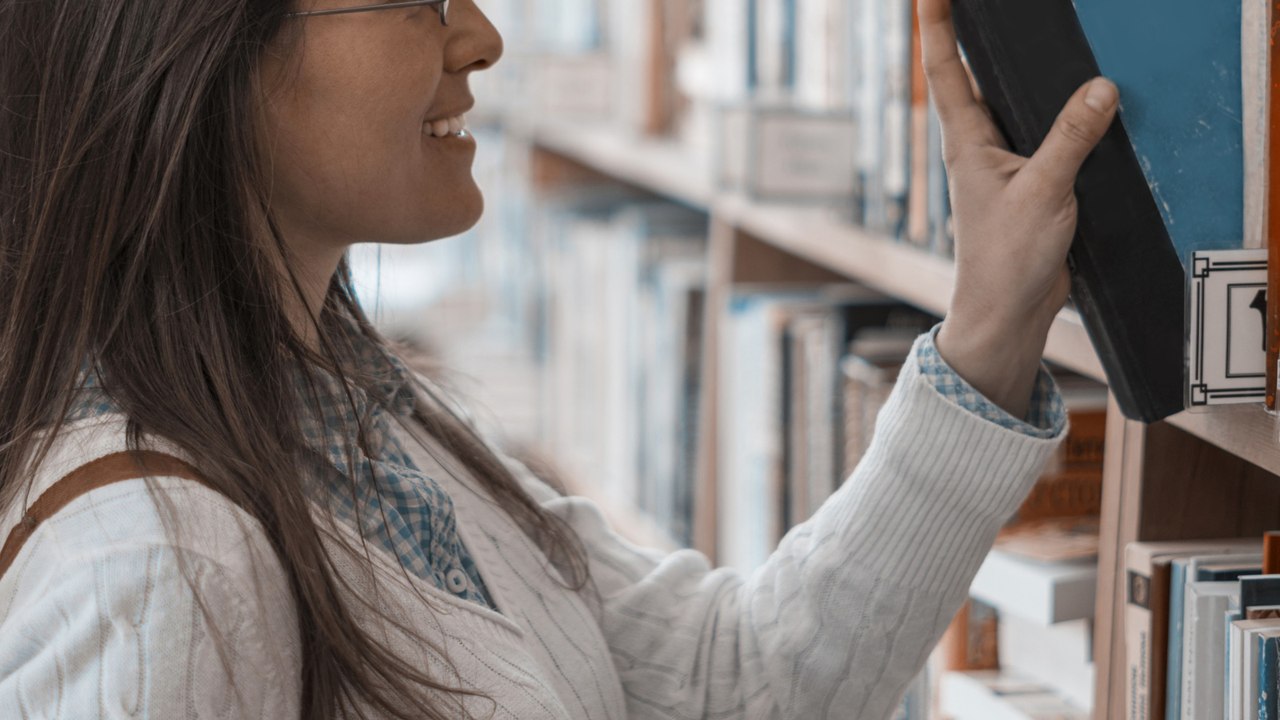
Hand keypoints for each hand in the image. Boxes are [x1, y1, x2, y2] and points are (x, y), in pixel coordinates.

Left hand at [920, 0, 1118, 418]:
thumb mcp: (1045, 192)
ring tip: (1039, 40)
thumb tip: (1100, 88)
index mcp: (966, 140)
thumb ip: (1071, 138)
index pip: (945, 69)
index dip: (937, 26)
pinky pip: (1045, 136)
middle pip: (976, 78)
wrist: (1007, 312)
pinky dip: (1060, 116)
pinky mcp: (1028, 183)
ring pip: (1015, 107)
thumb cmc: (1006, 259)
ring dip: (1025, 79)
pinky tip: (1081, 105)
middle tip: (982, 4)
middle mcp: (978, 146)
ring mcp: (1002, 164)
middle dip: (978, 38)